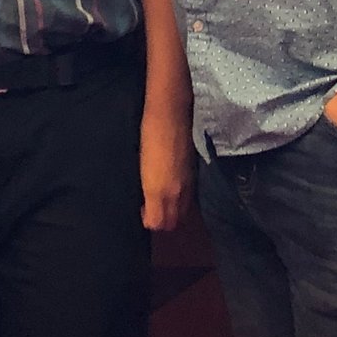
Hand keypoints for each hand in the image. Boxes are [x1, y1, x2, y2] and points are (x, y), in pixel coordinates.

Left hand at [139, 108, 192, 230]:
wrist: (170, 114)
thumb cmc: (148, 136)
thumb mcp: (141, 167)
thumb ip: (146, 192)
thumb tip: (145, 205)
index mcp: (158, 192)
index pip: (157, 223)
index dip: (149, 221)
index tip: (142, 210)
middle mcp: (176, 193)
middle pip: (173, 222)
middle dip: (163, 220)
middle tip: (152, 208)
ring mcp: (188, 184)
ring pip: (183, 212)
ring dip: (173, 211)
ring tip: (162, 198)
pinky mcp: (194, 174)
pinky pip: (189, 197)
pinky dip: (181, 198)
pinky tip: (173, 186)